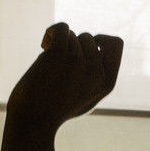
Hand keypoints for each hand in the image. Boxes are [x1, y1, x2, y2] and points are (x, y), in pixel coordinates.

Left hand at [6, 23, 122, 136]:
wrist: (33, 121)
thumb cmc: (57, 110)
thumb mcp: (86, 97)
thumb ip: (96, 77)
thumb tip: (98, 47)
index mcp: (107, 83)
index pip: (116, 44)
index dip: (101, 40)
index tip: (88, 46)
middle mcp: (97, 72)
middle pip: (89, 38)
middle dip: (74, 45)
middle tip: (60, 63)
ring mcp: (79, 62)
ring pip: (72, 35)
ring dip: (59, 47)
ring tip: (49, 66)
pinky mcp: (59, 54)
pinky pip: (61, 28)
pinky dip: (52, 33)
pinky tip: (45, 46)